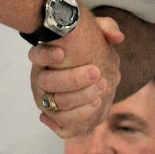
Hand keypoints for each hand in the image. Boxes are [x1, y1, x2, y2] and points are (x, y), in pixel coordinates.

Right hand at [28, 12, 122, 137]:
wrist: (92, 76)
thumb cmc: (88, 51)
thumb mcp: (96, 33)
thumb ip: (107, 28)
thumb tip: (118, 37)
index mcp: (44, 58)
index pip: (36, 55)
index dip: (46, 55)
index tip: (62, 53)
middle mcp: (40, 80)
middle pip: (47, 82)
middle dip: (73, 79)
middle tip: (96, 72)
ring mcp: (47, 101)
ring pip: (56, 106)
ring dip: (80, 100)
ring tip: (100, 91)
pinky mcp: (57, 118)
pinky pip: (63, 125)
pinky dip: (78, 118)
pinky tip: (95, 105)